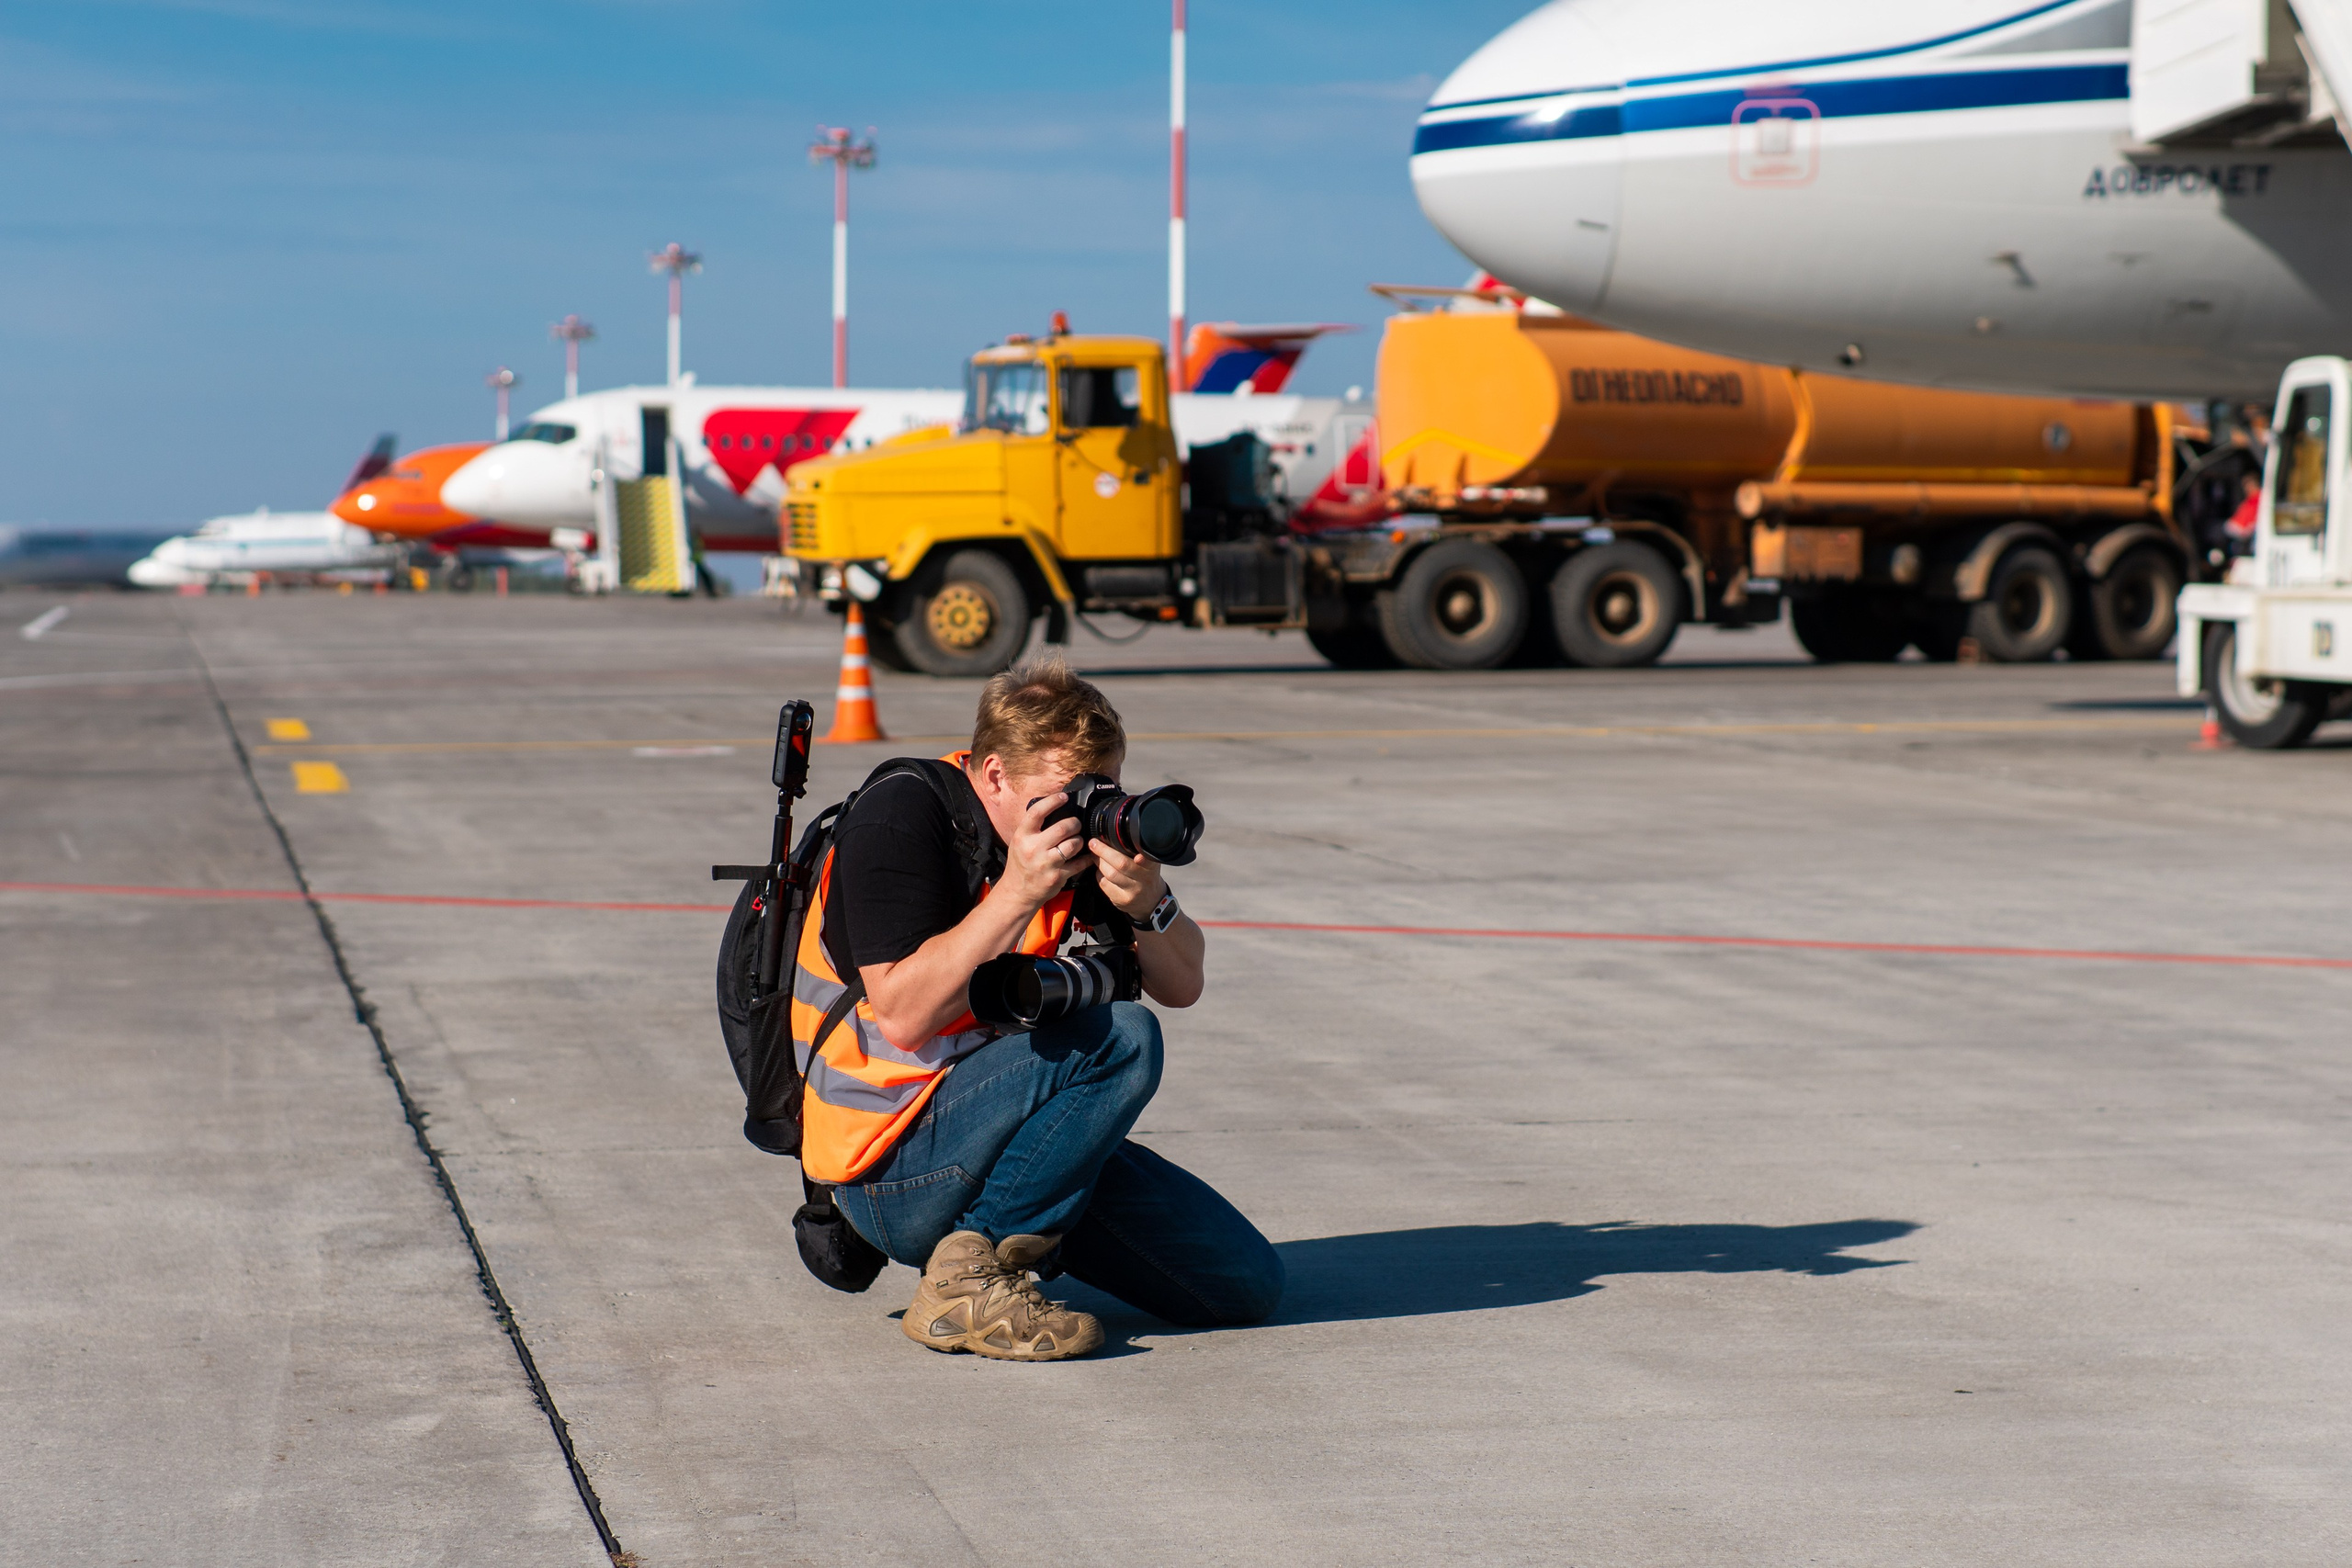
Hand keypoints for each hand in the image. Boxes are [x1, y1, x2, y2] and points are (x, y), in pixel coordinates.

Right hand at [1002, 791, 1091, 907]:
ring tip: (1077, 841)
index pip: (1037, 812)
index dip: (1053, 801)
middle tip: (1075, 824)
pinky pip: (1080, 863)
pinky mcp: (1058, 876)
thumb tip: (1053, 807)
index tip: (1063, 797)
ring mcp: (1046, 863)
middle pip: (1063, 827)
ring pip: (1073, 844)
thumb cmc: (1021, 863)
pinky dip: (1086, 858)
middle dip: (1074, 823)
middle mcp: (1033, 848)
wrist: (1018, 892)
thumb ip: (1033, 827)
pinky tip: (1087, 856)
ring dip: (1079, 841)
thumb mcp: (1020, 841)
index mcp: (1023, 836)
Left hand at [1091, 837, 1165, 919]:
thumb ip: (1139, 852)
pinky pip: (1104, 884)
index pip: (1148, 862)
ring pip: (1110, 874)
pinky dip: (1099, 874)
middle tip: (1094, 843)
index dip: (1143, 859)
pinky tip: (1101, 870)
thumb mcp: (1150, 863)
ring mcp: (1132, 892)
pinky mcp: (1121, 900)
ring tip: (1094, 854)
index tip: (1137, 856)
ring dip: (1099, 862)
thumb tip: (1116, 836)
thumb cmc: (1147, 876)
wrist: (1150, 901)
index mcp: (1152, 868)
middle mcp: (1144, 881)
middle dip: (1104, 851)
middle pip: (1122, 865)